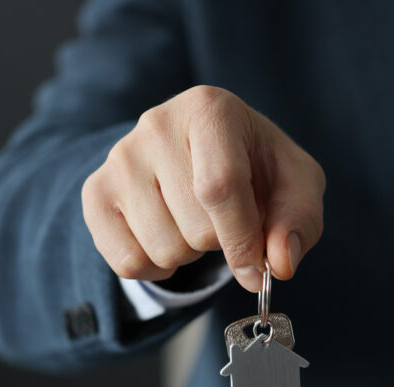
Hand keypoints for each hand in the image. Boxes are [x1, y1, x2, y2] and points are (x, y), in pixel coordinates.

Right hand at [81, 86, 324, 290]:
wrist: (207, 154)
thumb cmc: (258, 169)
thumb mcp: (296, 186)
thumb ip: (297, 222)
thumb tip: (279, 264)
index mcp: (210, 109)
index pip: (219, 186)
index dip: (241, 239)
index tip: (256, 270)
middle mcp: (156, 125)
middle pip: (195, 227)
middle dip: (221, 243)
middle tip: (225, 219)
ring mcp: (120, 158)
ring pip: (162, 249)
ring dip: (191, 254)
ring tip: (197, 221)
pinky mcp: (95, 192)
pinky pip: (127, 262)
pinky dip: (157, 268)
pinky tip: (170, 237)